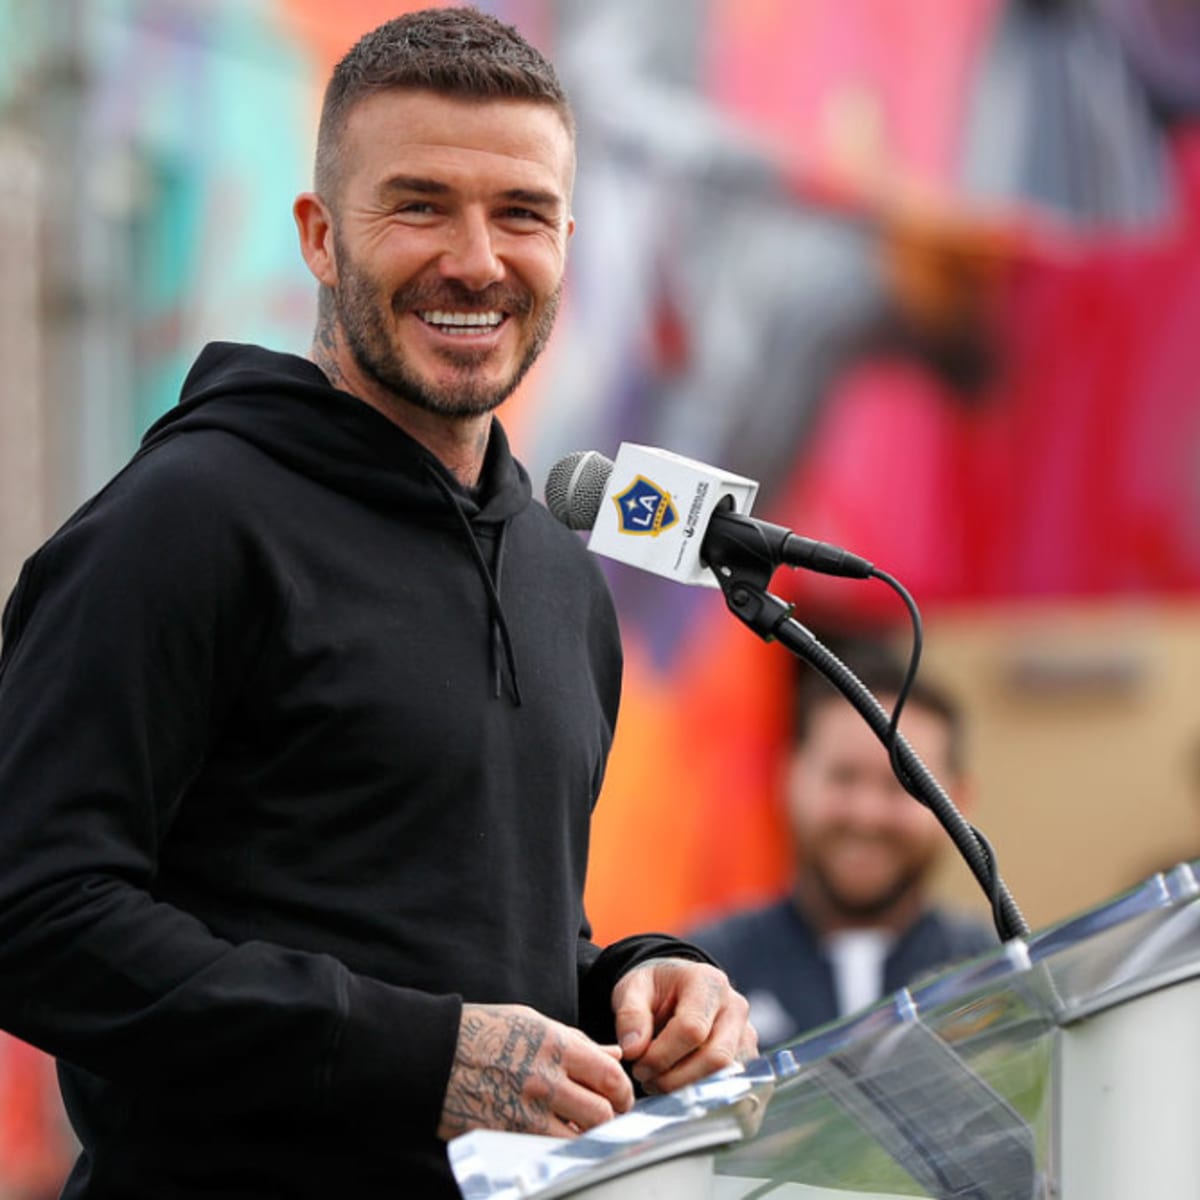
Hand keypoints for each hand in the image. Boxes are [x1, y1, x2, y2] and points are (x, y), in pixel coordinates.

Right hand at [438, 1003, 634, 1140]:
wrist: (431, 1056)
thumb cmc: (483, 1032)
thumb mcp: (531, 1021)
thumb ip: (576, 1041)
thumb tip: (614, 1054)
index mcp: (555, 1044)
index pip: (611, 1075)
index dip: (623, 1090)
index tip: (621, 1096)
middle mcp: (545, 1079)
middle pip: (602, 1112)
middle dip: (611, 1117)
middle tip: (608, 1118)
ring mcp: (526, 1111)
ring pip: (580, 1136)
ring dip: (587, 1135)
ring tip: (582, 1127)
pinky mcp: (509, 1135)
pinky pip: (549, 1148)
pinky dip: (559, 1145)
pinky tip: (555, 1135)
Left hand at [611, 958, 757, 1094]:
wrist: (675, 989)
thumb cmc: (655, 988)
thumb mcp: (632, 988)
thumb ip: (630, 1015)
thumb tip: (633, 1050)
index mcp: (708, 982)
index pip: (693, 1029)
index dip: (661, 1055)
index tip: (637, 1064)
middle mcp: (734, 1007)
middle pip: (716, 1058)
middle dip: (675, 1079)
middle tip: (647, 1079)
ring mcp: (746, 1035)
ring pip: (726, 1078)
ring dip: (687, 1090)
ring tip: (658, 1082)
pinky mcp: (748, 1059)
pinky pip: (732, 1088)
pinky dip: (702, 1095)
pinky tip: (676, 1088)